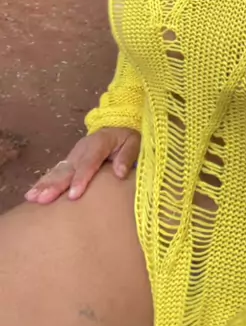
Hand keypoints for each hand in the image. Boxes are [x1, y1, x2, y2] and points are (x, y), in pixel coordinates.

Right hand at [24, 127, 139, 204]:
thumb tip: (120, 173)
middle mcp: (82, 149)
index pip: (89, 162)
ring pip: (58, 170)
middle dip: (55, 184)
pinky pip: (56, 172)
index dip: (81, 178)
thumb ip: (127, 156)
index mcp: (99, 143)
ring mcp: (74, 155)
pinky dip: (44, 182)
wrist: (117, 126)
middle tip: (43, 199)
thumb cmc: (126, 138)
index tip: (73, 195)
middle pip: (68, 168)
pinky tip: (32, 194)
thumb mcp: (134, 142)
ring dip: (44, 184)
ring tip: (32, 197)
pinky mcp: (69, 161)